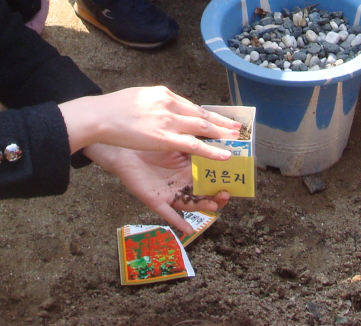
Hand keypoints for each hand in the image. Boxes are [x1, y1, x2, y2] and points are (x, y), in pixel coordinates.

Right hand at [59, 86, 240, 157]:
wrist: (100, 115)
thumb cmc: (112, 108)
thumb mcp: (137, 97)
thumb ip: (152, 103)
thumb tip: (160, 106)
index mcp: (163, 94)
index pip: (190, 105)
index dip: (205, 113)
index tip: (217, 117)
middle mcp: (170, 104)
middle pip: (201, 114)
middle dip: (220, 121)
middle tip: (236, 126)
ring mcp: (169, 120)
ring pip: (202, 128)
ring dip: (221, 134)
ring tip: (236, 138)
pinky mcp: (165, 138)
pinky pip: (195, 145)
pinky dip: (212, 150)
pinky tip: (224, 154)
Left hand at [83, 145, 230, 236]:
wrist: (124, 145)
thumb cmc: (149, 139)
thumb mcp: (174, 137)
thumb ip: (193, 139)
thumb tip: (215, 132)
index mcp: (189, 167)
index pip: (211, 174)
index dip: (223, 177)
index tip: (237, 175)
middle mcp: (182, 182)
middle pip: (205, 192)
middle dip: (218, 195)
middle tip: (227, 193)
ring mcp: (170, 192)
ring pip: (191, 203)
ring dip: (203, 206)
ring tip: (214, 205)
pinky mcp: (156, 200)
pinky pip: (168, 214)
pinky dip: (178, 223)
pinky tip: (187, 229)